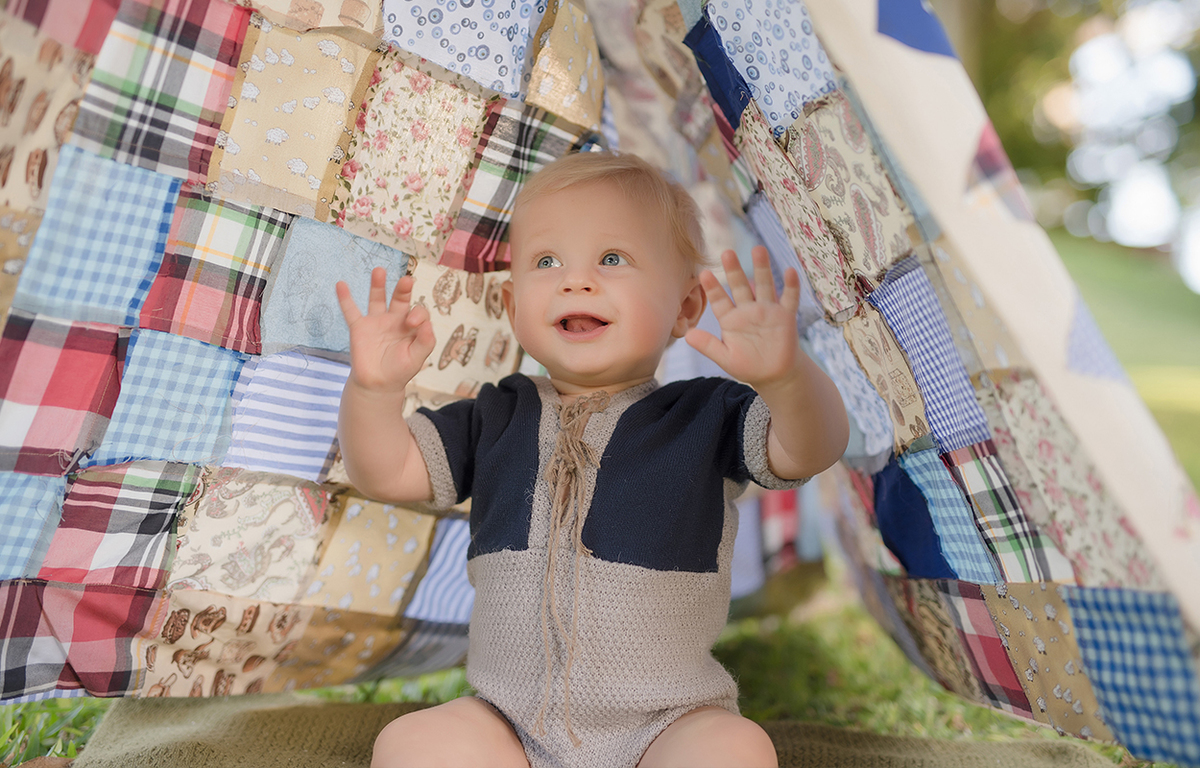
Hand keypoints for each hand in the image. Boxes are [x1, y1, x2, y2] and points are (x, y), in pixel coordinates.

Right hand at [336, 267, 435, 392]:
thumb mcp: (417, 358)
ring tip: (379, 270)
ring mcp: (376, 322)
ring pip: (377, 299)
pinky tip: (341, 284)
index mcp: (411, 327)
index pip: (418, 312)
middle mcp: (395, 320)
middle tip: (407, 281)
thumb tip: (428, 324)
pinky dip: (345, 298)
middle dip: (403, 289)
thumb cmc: (400, 371)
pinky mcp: (359, 328)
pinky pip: (351, 311)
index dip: (417, 314)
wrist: (377, 384)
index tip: (411, 323)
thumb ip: (425, 341)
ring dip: (378, 285)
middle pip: (400, 299)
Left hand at [685, 246, 800, 386]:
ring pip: (764, 285)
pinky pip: (789, 299)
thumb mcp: (725, 358)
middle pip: (740, 286)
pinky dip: (790, 286)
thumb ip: (708, 346)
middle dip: (734, 270)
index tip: (704, 274)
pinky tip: (789, 271)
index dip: (712, 288)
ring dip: (762, 268)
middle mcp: (748, 310)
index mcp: (730, 319)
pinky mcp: (785, 316)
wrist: (774, 374)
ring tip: (758, 249)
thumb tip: (688, 336)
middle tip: (726, 252)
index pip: (719, 300)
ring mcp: (767, 311)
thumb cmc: (748, 366)